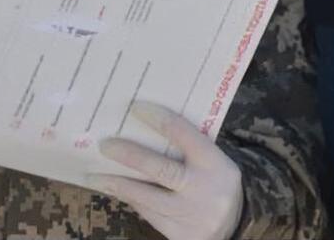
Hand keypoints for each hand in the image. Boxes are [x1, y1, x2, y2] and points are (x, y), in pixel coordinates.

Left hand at [90, 101, 242, 239]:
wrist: (238, 223)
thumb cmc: (215, 180)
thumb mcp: (211, 160)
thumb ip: (187, 147)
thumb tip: (143, 126)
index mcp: (215, 163)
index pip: (185, 136)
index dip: (159, 120)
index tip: (135, 107)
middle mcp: (204, 190)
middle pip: (162, 170)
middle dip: (131, 157)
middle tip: (105, 145)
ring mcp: (192, 216)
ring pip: (149, 199)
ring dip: (120, 186)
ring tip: (95, 176)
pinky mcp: (181, 236)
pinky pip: (150, 216)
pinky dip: (132, 201)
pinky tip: (117, 191)